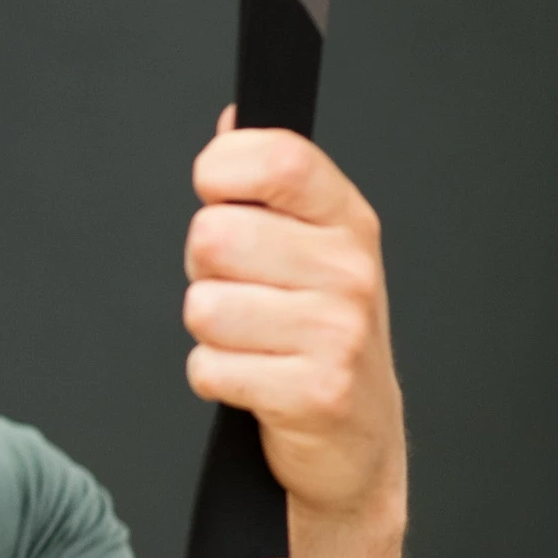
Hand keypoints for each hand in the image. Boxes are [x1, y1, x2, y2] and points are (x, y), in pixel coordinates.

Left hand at [183, 112, 404, 523]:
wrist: (355, 437)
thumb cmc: (317, 333)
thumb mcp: (307, 247)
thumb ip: (267, 184)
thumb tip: (233, 119)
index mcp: (346, 221)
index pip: (277, 159)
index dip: (221, 169)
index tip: (215, 190)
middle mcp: (349, 270)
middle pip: (213, 237)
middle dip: (204, 270)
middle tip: (241, 294)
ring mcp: (337, 331)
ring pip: (202, 307)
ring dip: (209, 332)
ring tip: (251, 341)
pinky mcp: (314, 391)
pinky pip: (208, 368)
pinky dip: (215, 379)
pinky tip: (254, 381)